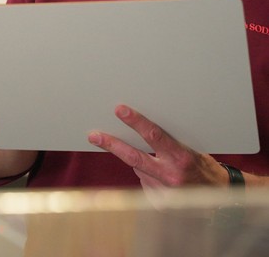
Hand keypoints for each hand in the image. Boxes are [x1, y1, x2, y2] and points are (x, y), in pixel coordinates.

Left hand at [88, 104, 225, 192]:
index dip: (135, 122)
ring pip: (139, 170)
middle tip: (94, 136)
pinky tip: (163, 179)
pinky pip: (144, 183)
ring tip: (161, 165)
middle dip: (112, 144)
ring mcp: (164, 192)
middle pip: (134, 157)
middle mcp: (171, 176)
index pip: (154, 135)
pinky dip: (148, 177)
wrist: (220, 198)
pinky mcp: (158, 203)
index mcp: (181, 158)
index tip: (119, 110)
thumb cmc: (203, 168)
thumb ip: (166, 144)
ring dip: (142, 164)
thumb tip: (138, 132)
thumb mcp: (190, 150)